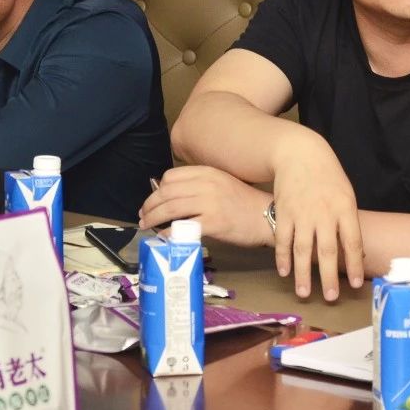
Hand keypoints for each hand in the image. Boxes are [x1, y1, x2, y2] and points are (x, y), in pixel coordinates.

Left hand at [139, 166, 272, 246]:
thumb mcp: (222, 184)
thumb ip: (200, 186)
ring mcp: (210, 203)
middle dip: (149, 205)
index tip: (152, 200)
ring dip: (153, 218)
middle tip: (143, 215)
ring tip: (147, 225)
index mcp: (208, 172)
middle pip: (167, 192)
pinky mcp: (214, 222)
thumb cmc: (244, 203)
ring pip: (170, 208)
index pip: (171, 176)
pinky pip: (182, 227)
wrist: (266, 217)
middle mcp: (207, 184)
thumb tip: (173, 197)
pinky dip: (168, 232)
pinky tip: (164, 236)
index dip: (157, 189)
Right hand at [271, 134, 364, 300]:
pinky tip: (285, 272)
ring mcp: (302, 213)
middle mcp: (324, 213)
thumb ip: (349, 222)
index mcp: (345, 208)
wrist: (300, 154)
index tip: (356, 284)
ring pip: (302, 249)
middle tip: (330, 297)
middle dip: (329, 277)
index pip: (352, 242)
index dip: (355, 264)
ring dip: (303, 274)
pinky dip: (283, 257)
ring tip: (304, 293)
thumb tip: (355, 253)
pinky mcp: (283, 212)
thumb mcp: (347, 194)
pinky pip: (283, 240)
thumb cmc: (328, 177)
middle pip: (327, 250)